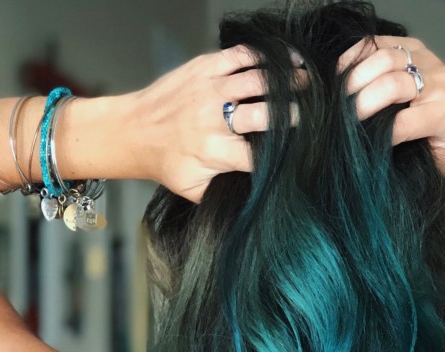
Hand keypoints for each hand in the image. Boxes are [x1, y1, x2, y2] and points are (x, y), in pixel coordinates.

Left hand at [130, 44, 304, 203]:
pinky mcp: (205, 67)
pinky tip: (283, 60)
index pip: (260, 155)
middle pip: (266, 114)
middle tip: (311, 114)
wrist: (134, 130)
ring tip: (307, 82)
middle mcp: (214, 118)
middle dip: (293, 115)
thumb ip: (223, 195)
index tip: (298, 155)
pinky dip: (265, 56)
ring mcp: (210, 88)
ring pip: (258, 79)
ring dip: (287, 80)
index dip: (283, 155)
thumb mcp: (194, 191)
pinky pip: (241, 56)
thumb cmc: (167, 163)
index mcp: (214, 152)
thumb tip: (253, 202)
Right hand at [336, 35, 444, 174]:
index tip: (359, 143)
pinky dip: (358, 55)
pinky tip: (343, 71)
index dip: (377, 134)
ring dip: (357, 75)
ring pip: (386, 58)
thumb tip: (373, 164)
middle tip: (343, 117)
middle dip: (362, 102)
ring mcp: (428, 60)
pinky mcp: (415, 46)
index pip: (404, 123)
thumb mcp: (435, 164)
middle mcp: (439, 83)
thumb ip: (411, 164)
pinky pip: (382, 42)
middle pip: (393, 84)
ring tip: (339, 93)